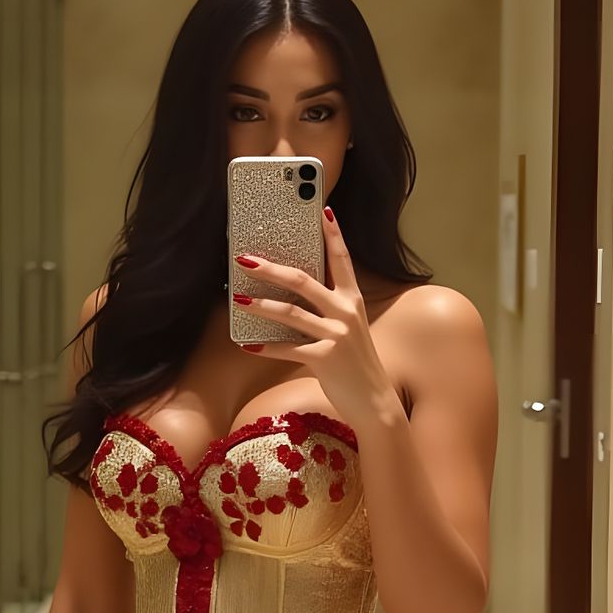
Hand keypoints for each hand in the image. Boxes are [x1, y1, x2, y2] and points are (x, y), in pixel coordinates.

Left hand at [232, 205, 396, 430]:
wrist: (374, 402)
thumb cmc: (356, 365)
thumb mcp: (349, 331)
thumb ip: (329, 311)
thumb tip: (292, 296)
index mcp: (352, 300)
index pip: (342, 259)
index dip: (332, 234)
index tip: (321, 210)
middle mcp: (346, 312)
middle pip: (304, 280)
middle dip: (271, 268)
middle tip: (245, 258)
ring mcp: (337, 335)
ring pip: (291, 312)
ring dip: (260, 304)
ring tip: (238, 298)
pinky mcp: (325, 358)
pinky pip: (288, 348)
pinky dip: (266, 347)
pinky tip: (247, 345)